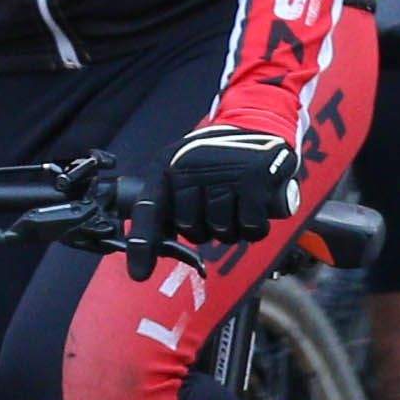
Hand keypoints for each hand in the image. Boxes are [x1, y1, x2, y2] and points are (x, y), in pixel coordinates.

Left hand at [152, 123, 293, 254]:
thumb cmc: (216, 159)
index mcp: (168, 165)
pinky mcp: (254, 180)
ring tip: (235, 204)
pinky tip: (255, 208)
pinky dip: (254, 227)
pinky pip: (249, 228)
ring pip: (221, 231)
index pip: (149, 209)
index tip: (139, 273)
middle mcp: (191, 166)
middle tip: (215, 207)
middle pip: (190, 228)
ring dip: (231, 228)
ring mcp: (223, 173)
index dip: (143, 243)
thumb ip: (165, 206)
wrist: (259, 126)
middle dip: (204, 228)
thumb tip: (147, 256)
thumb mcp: (183, 170)